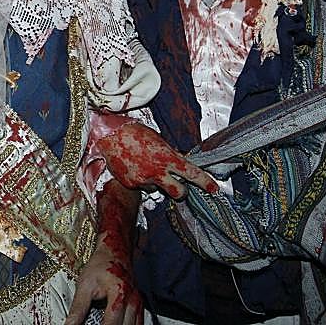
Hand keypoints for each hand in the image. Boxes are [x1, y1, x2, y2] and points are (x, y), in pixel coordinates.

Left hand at [65, 180, 140, 324]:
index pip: (111, 323)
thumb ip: (78, 308)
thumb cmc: (101, 263)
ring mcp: (138, 303)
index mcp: (119, 293)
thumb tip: (70, 324)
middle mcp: (132, 300)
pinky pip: (138, 322)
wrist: (115, 249)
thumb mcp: (85, 284)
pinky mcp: (139, 305)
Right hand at [95, 121, 217, 198]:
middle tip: (179, 188)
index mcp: (168, 157)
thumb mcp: (159, 141)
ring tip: (144, 166)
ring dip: (154, 182)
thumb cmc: (135, 133)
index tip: (214, 189)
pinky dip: (139, 180)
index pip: (192, 173)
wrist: (111, 134)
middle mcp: (158, 171)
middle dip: (181, 192)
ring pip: (156, 189)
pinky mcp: (131, 184)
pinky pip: (140, 186)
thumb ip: (170, 154)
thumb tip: (178, 163)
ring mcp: (143, 180)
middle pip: (179, 192)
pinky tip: (133, 167)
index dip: (205, 182)